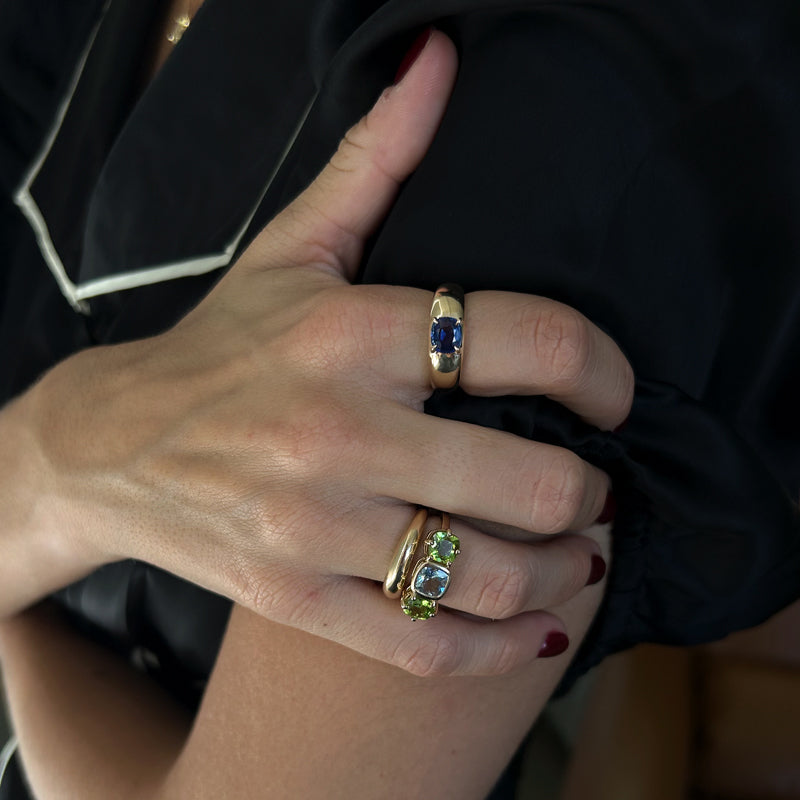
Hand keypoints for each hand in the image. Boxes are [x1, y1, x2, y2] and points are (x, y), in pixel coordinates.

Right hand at [20, 31, 631, 674]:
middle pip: (536, 479)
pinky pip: (427, 645)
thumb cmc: (223, 346)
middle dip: (592, 492)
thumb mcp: (297, 248)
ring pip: (493, 576)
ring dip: (565, 571)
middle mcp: (340, 431)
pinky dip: (502, 651)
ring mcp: (317, 528)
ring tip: (576, 554)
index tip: (616, 395)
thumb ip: (378, 158)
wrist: (115, 445)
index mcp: (354, 333)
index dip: (608, 372)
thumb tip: (441, 62)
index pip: (534, 341)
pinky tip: (534, 635)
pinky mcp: (298, 599)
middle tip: (594, 489)